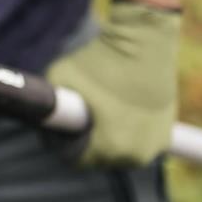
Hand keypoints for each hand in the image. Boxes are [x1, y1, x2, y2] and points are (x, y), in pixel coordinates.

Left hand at [46, 0, 179, 166]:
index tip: (55, 127)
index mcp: (109, 148)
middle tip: (73, 118)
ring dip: (104, 139)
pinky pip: (136, 141)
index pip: (75, 160)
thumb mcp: (60, 78)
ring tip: (94, 114)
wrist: (145, 41)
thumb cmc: (101, 60)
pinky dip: (124, 131)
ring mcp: (154, 146)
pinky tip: (114, 112)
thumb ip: (47, 103)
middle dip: (83, 142)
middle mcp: (135, 155)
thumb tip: (35, 115)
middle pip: (97, 159)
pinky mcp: (166, 133)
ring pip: (117, 152)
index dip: (59, 143)